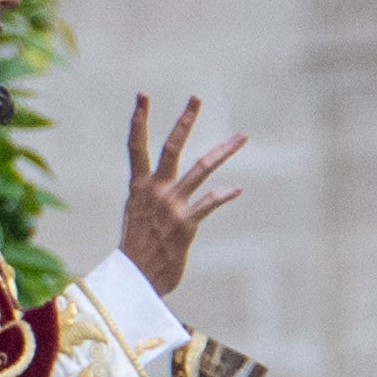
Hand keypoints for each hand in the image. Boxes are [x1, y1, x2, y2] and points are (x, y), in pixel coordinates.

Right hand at [118, 96, 247, 289]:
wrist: (135, 280)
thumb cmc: (138, 250)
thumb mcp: (137, 215)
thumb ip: (148, 198)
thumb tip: (155, 191)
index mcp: (139, 187)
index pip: (136, 147)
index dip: (138, 121)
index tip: (143, 96)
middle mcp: (155, 191)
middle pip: (171, 148)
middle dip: (185, 121)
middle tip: (197, 98)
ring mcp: (172, 205)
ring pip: (200, 169)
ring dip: (223, 151)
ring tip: (241, 137)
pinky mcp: (187, 223)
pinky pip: (210, 202)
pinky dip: (224, 194)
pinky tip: (237, 189)